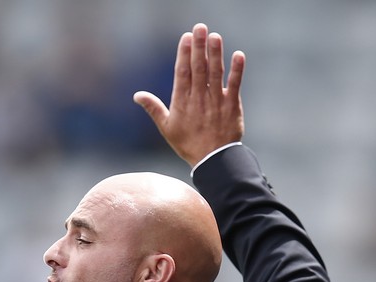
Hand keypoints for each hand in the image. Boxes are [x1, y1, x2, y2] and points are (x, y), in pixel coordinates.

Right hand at [134, 23, 244, 166]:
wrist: (212, 159)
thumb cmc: (187, 143)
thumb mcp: (166, 127)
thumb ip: (153, 108)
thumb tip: (137, 95)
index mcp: (182, 102)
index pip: (182, 72)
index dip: (184, 54)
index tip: (186, 38)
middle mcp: (199, 98)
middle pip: (199, 68)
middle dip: (199, 46)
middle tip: (199, 28)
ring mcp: (216, 101)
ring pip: (215, 72)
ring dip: (216, 53)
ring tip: (215, 36)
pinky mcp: (232, 105)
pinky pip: (235, 84)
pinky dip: (237, 70)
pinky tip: (238, 55)